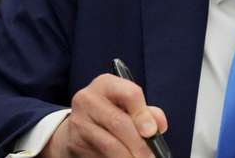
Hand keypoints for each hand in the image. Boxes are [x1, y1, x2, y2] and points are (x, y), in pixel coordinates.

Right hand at [41, 73, 167, 157]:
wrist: (80, 124)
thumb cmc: (112, 112)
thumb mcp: (128, 105)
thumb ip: (147, 112)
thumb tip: (159, 126)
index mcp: (106, 84)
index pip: (130, 94)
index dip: (143, 114)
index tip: (152, 132)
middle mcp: (88, 99)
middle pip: (119, 122)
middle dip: (139, 144)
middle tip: (151, 156)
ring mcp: (79, 121)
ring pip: (109, 144)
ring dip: (128, 157)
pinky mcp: (75, 142)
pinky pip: (99, 155)